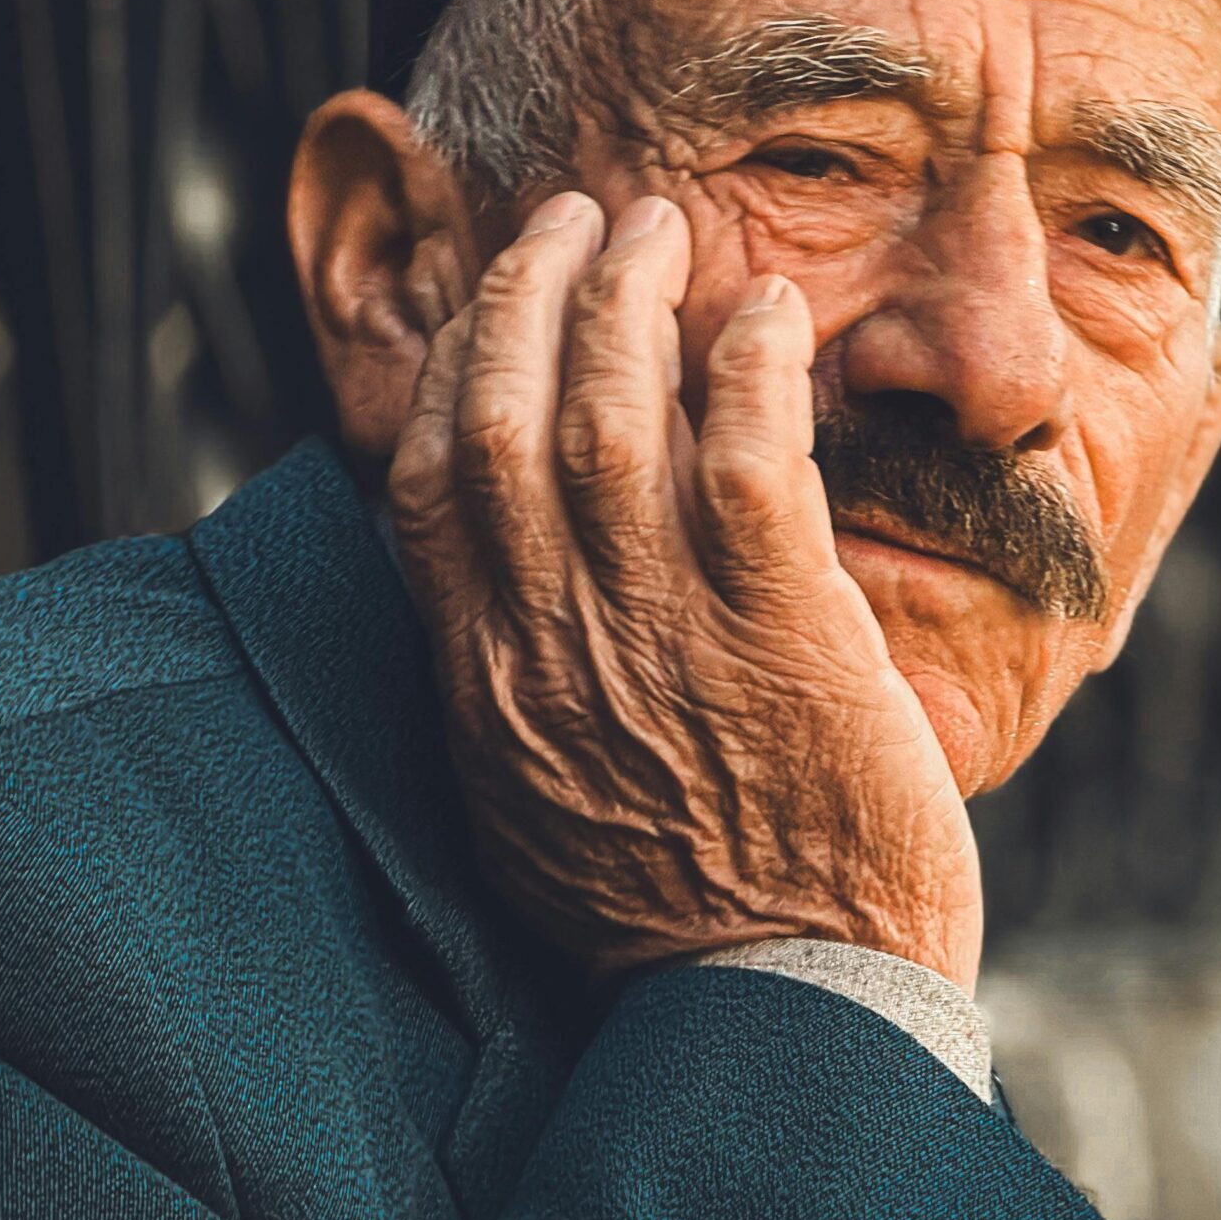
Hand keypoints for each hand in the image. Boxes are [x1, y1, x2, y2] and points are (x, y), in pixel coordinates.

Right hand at [387, 191, 983, 989]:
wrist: (789, 1003)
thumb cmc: (688, 904)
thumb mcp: (548, 796)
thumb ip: (525, 677)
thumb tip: (524, 578)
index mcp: (485, 682)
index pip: (430, 480)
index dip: (454, 361)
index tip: (492, 293)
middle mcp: (550, 643)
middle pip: (502, 416)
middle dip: (529, 291)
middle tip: (577, 216)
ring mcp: (662, 633)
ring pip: (608, 415)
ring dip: (628, 298)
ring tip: (659, 226)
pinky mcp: (780, 632)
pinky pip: (746, 460)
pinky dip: (749, 369)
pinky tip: (770, 311)